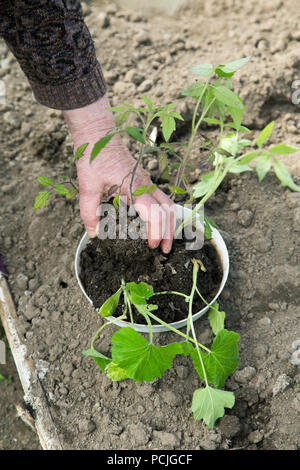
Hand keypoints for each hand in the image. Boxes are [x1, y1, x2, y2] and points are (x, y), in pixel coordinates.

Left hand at [63, 95, 174, 252]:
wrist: (98, 131)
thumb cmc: (94, 154)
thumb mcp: (87, 186)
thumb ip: (89, 212)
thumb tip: (93, 233)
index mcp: (135, 186)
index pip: (154, 214)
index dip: (156, 232)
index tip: (152, 246)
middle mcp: (145, 184)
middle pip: (168, 210)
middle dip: (169, 231)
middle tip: (165, 250)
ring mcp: (146, 180)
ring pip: (167, 203)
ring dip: (168, 222)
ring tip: (164, 239)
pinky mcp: (142, 179)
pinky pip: (159, 198)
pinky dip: (163, 213)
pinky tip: (154, 222)